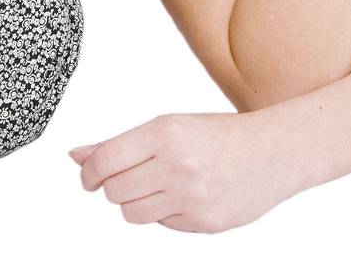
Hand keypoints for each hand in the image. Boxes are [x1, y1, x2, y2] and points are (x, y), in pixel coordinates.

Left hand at [67, 111, 300, 231]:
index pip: (105, 161)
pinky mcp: (204, 222)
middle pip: (114, 191)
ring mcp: (192, 196)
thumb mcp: (169, 126)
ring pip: (133, 213)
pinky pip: (162, 224)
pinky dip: (165, 213)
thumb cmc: (218, 135)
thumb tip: (75, 155)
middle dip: (113, 186)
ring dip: (135, 202)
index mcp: (166, 133)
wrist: (274, 152)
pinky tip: (186, 195)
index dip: (88, 172)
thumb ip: (119, 144)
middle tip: (130, 177)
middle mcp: (177, 165)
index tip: (89, 176)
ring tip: (157, 186)